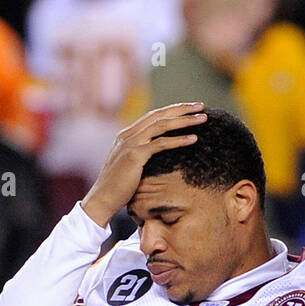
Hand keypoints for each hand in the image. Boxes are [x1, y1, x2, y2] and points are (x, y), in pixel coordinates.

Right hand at [80, 103, 206, 226]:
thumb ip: (140, 154)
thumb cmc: (118, 188)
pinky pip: (161, 144)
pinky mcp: (134, 156)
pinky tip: (193, 139)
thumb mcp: (129, 166)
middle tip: (201, 106)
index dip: (172, 110)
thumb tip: (157, 153)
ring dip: (184, 121)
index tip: (190, 109)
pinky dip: (178, 140)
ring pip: (161, 125)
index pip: (153, 116)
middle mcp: (127, 135)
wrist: (102, 200)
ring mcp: (130, 144)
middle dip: (182, 109)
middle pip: (159, 115)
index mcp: (126, 135)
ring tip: (202, 118)